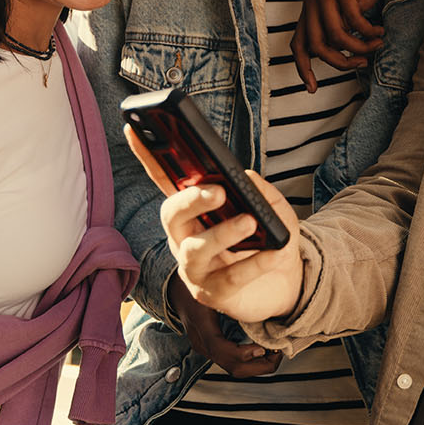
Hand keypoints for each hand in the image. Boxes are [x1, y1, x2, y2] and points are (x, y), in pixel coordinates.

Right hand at [125, 125, 300, 324]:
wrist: (287, 284)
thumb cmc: (269, 240)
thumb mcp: (272, 210)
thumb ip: (259, 191)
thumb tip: (244, 176)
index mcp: (194, 211)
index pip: (167, 181)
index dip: (149, 158)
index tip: (135, 130)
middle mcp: (185, 238)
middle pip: (171, 215)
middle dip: (191, 201)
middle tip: (219, 191)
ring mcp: (195, 268)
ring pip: (195, 250)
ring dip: (222, 233)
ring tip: (249, 222)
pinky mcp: (212, 294)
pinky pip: (228, 279)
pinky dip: (253, 264)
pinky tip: (273, 253)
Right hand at [167, 272, 281, 375]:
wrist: (176, 292)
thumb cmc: (196, 284)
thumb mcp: (212, 283)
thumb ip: (229, 285)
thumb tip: (256, 278)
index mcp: (200, 325)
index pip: (220, 349)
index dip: (243, 353)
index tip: (263, 347)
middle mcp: (202, 343)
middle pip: (232, 367)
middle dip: (259, 365)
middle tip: (278, 352)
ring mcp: (206, 349)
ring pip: (234, 369)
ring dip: (258, 366)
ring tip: (274, 352)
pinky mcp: (212, 350)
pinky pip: (232, 362)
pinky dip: (250, 361)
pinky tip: (263, 350)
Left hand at [290, 0, 391, 91]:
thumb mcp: (348, 9)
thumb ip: (340, 28)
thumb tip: (342, 55)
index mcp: (310, 6)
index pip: (298, 44)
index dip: (303, 69)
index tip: (313, 88)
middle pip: (317, 47)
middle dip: (341, 62)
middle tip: (361, 64)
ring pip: (336, 36)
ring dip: (360, 48)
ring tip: (376, 45)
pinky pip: (353, 21)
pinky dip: (368, 31)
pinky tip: (379, 31)